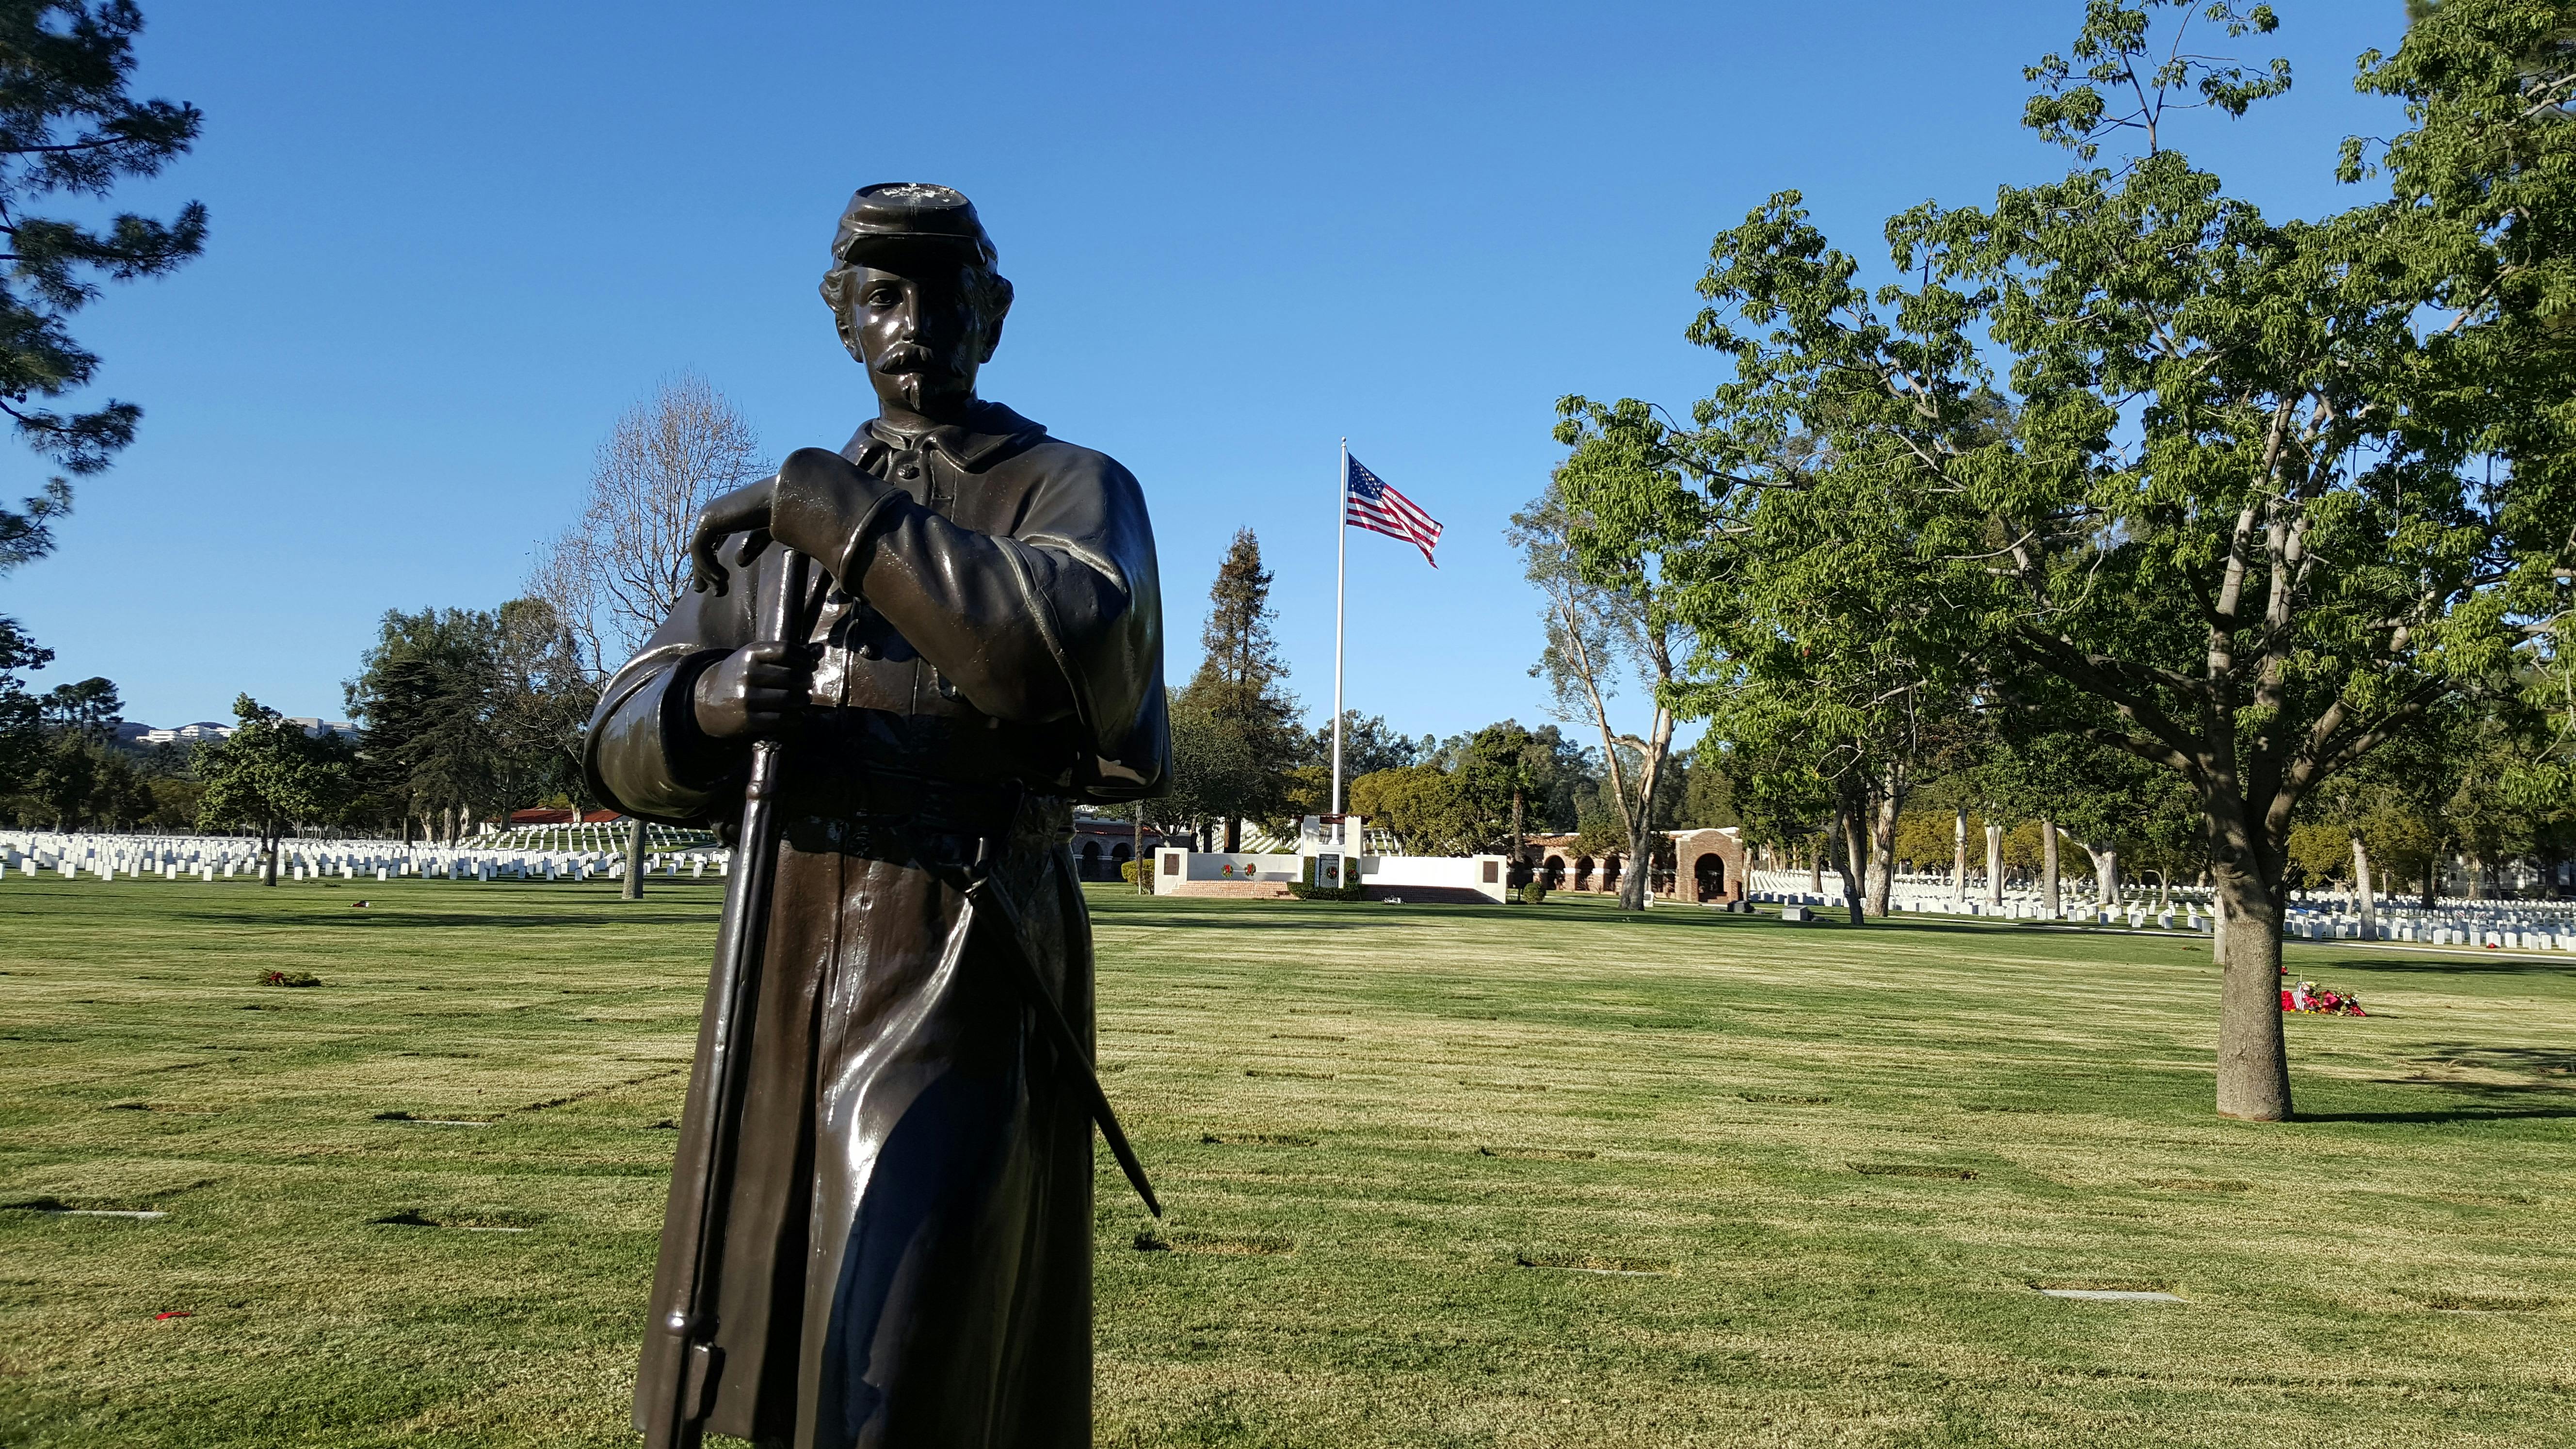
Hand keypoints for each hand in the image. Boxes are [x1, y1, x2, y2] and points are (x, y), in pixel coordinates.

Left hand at [689, 478, 778, 596]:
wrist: (782, 502)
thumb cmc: (778, 515)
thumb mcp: (763, 536)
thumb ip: (751, 546)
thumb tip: (739, 562)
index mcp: (722, 515)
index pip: (708, 543)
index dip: (709, 564)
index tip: (718, 584)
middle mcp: (711, 513)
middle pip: (699, 548)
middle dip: (705, 573)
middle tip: (717, 593)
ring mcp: (707, 515)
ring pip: (697, 551)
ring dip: (707, 572)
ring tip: (723, 587)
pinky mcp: (708, 520)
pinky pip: (699, 549)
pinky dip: (708, 566)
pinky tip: (724, 577)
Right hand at [691, 642, 804, 739]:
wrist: (707, 700)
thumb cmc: (742, 676)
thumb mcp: (757, 659)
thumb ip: (789, 654)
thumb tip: (821, 649)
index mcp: (750, 653)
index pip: (786, 650)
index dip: (805, 658)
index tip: (811, 665)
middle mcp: (747, 673)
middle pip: (792, 676)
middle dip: (807, 681)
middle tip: (808, 685)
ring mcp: (746, 697)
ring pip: (789, 698)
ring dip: (803, 700)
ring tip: (804, 699)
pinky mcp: (748, 719)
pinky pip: (781, 719)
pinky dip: (795, 718)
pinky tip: (797, 715)